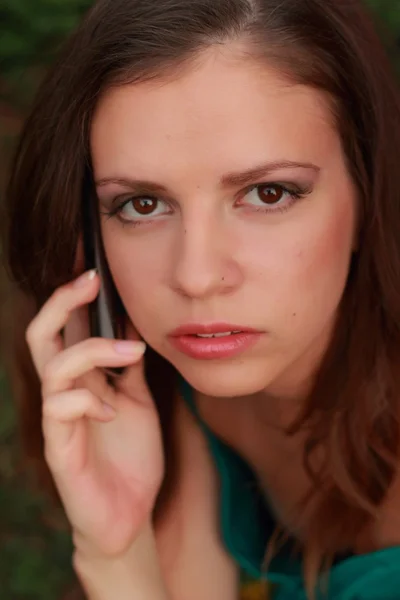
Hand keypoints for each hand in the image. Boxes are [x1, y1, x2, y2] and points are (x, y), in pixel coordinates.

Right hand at [26, 269, 163, 558]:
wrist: (130, 513)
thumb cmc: (130, 455)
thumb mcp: (138, 400)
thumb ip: (130, 366)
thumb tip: (135, 323)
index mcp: (82, 379)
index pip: (67, 328)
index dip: (73, 295)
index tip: (96, 267)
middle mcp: (64, 392)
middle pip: (44, 334)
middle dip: (63, 302)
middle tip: (91, 279)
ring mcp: (58, 419)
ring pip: (53, 366)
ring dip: (93, 350)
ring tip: (133, 352)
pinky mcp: (59, 448)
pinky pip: (59, 411)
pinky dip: (88, 402)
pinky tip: (112, 413)